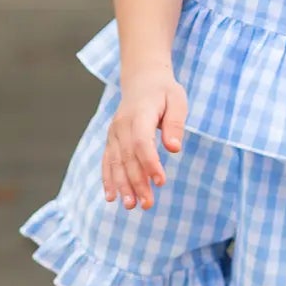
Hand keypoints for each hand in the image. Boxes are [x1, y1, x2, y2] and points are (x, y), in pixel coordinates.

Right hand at [103, 70, 187, 210]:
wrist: (142, 80)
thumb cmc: (165, 92)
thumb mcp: (178, 101)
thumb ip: (175, 124)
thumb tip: (174, 148)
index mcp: (140, 114)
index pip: (142, 142)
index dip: (150, 164)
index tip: (161, 182)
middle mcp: (122, 125)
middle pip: (128, 157)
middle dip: (137, 182)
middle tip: (147, 205)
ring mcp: (113, 133)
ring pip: (115, 162)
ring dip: (122, 185)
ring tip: (130, 206)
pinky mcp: (111, 140)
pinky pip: (107, 161)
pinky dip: (108, 179)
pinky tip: (111, 197)